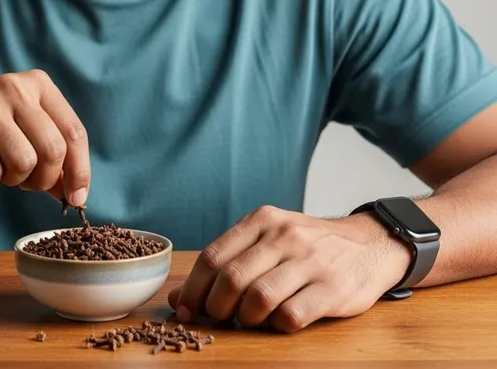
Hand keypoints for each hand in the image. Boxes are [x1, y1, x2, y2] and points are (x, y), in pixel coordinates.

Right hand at [0, 70, 89, 205]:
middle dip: (44, 180)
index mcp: (36, 83)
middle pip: (53, 151)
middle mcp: (14, 86)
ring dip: (13, 180)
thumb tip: (76, 194)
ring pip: (24, 164)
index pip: (73, 131)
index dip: (80, 171)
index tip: (77, 198)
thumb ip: (50, 155)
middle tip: (27, 184)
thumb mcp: (21, 129)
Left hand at [168, 205, 412, 331]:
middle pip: (232, 279)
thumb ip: (228, 261)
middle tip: (217, 319)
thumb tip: (178, 295)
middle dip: (215, 308)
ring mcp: (310, 261)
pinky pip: (292, 315)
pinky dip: (277, 325)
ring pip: (259, 298)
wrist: (368, 244)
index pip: (214, 256)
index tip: (184, 309)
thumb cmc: (306, 246)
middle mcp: (284, 236)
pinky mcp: (333, 288)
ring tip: (250, 320)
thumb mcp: (268, 239)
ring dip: (246, 319)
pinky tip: (280, 321)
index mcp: (262, 220)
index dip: (193, 288)